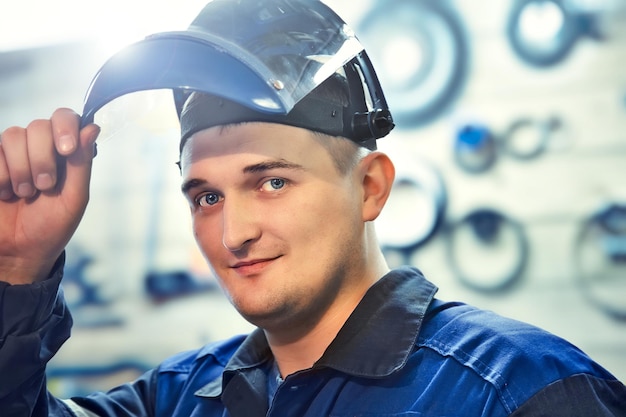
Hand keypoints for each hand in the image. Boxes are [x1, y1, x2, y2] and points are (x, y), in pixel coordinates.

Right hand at [0, 108, 99, 283]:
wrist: (18, 251)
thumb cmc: (51, 226)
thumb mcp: (75, 198)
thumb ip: (82, 162)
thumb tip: (93, 127)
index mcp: (65, 152)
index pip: (65, 118)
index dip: (65, 127)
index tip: (66, 150)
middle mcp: (39, 147)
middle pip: (38, 126)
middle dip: (42, 158)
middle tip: (44, 186)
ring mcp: (12, 153)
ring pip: (13, 135)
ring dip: (21, 168)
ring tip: (25, 193)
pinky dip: (2, 175)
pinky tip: (7, 193)